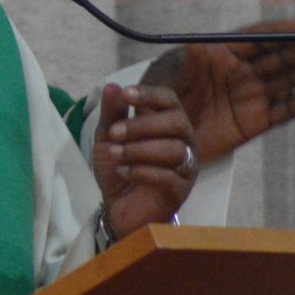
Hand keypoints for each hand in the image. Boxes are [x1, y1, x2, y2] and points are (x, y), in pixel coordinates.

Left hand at [90, 82, 195, 236]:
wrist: (118, 207)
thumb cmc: (120, 166)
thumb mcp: (108, 137)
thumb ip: (112, 113)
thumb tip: (112, 86)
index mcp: (169, 123)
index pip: (170, 100)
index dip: (149, 94)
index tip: (125, 94)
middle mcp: (184, 141)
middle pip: (177, 122)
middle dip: (142, 124)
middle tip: (114, 132)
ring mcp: (186, 168)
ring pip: (175, 150)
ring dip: (140, 149)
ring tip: (114, 153)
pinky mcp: (180, 192)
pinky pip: (169, 178)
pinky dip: (142, 172)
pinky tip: (123, 171)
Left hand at [140, 19, 294, 165]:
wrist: (158, 140)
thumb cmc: (159, 101)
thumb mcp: (168, 80)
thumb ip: (185, 65)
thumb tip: (196, 47)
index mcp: (221, 53)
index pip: (258, 37)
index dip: (284, 32)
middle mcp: (241, 70)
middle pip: (281, 55)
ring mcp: (251, 95)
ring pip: (291, 78)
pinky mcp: (257, 121)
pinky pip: (289, 109)